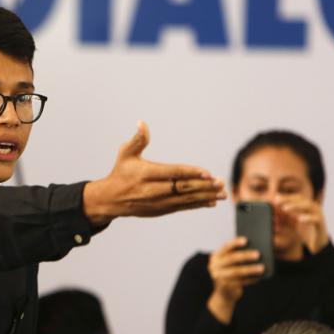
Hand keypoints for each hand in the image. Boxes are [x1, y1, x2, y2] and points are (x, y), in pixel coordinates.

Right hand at [83, 122, 225, 225]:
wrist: (110, 200)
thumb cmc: (120, 173)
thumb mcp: (126, 154)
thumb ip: (138, 139)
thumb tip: (142, 123)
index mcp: (147, 174)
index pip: (174, 173)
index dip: (191, 173)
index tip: (208, 172)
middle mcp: (154, 190)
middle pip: (183, 188)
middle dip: (204, 186)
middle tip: (221, 183)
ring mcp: (158, 202)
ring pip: (185, 200)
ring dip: (205, 196)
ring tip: (222, 193)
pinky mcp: (161, 210)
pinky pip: (182, 207)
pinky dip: (197, 204)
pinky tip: (211, 202)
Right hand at [207, 237, 263, 323]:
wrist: (224, 294)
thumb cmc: (230, 274)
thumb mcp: (229, 264)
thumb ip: (236, 256)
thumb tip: (254, 248)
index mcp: (215, 257)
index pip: (225, 247)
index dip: (235, 243)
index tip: (246, 240)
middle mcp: (214, 266)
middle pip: (231, 259)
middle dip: (245, 256)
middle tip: (258, 254)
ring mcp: (218, 277)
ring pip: (236, 271)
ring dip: (250, 269)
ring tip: (262, 267)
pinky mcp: (224, 287)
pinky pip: (240, 281)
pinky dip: (250, 279)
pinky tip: (258, 277)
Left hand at [276, 194, 328, 253]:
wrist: (317, 244)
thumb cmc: (304, 232)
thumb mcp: (291, 225)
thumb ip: (283, 219)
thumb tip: (271, 215)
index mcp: (305, 206)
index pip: (295, 198)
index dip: (286, 197)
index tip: (274, 198)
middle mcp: (312, 208)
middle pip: (301, 199)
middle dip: (288, 199)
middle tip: (277, 201)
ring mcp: (318, 214)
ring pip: (308, 206)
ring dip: (296, 206)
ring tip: (285, 208)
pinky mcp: (321, 224)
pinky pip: (316, 218)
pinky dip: (308, 218)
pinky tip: (300, 219)